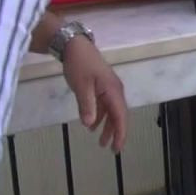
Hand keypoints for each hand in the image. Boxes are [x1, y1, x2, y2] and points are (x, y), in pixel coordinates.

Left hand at [62, 37, 127, 151]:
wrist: (74, 45)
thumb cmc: (79, 65)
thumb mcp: (81, 86)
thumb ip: (87, 106)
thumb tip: (89, 124)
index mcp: (113, 91)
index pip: (120, 116)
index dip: (120, 133)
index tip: (117, 148)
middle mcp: (115, 91)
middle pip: (119, 115)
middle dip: (116, 132)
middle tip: (111, 149)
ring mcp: (109, 88)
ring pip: (112, 112)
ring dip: (107, 126)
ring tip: (101, 142)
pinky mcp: (101, 86)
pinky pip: (104, 106)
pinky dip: (100, 116)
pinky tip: (91, 125)